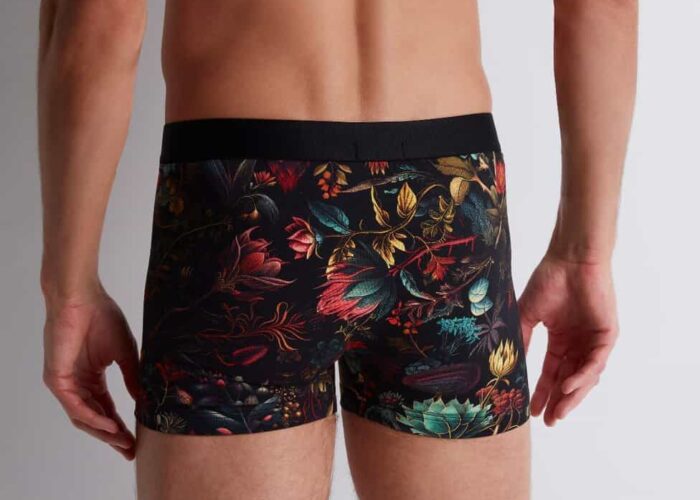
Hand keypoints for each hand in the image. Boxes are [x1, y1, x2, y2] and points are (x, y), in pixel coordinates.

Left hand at [42, 288, 139, 459]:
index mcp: (92, 377)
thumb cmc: (103, 317)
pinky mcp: (57, 379)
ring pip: (84, 417)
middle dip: (114, 436)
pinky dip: (93, 417)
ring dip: (104, 432)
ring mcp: (66, 383)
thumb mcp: (125, 354)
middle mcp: (78, 383)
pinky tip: (111, 424)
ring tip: (124, 441)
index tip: (138, 440)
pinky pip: (75, 406)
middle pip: (95, 419)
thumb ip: (132, 378)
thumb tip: (144, 401)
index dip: (122, 426)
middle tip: (131, 449)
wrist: (83, 298)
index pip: (107, 409)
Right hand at [518, 254, 617, 425]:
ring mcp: (593, 341)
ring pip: (584, 377)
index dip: (541, 391)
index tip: (530, 411)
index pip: (551, 372)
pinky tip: (568, 387)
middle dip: (558, 402)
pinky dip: (583, 377)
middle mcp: (578, 344)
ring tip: (557, 412)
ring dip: (571, 395)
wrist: (571, 260)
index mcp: (561, 339)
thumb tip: (507, 363)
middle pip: (568, 380)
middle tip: (547, 421)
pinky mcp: (607, 336)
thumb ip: (521, 338)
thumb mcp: (528, 314)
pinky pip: (596, 363)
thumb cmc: (549, 281)